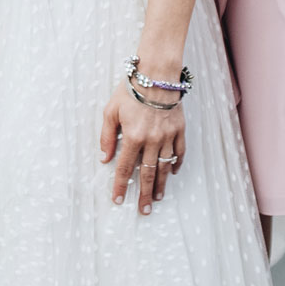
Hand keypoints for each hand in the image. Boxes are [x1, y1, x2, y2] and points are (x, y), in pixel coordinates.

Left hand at [99, 71, 186, 215]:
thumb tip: (104, 158)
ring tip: (157, 199)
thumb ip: (107, 136)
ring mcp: (168, 136)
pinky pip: (179, 153)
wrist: (157, 75)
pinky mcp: (179, 130)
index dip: (120, 186)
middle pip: (147, 174)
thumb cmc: (131, 90)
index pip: (124, 168)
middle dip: (144, 194)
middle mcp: (152, 140)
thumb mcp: (111, 111)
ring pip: (164, 167)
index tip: (118, 199)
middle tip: (143, 211)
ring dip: (160, 185)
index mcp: (132, 136)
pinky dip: (176, 165)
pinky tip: (172, 174)